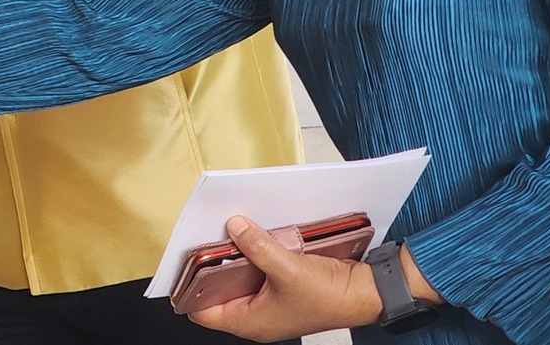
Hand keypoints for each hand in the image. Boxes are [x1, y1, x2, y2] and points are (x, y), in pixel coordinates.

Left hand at [186, 217, 384, 340]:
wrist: (365, 293)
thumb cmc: (330, 296)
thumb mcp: (287, 269)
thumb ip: (257, 247)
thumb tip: (234, 227)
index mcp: (250, 322)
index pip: (202, 311)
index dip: (189, 289)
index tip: (183, 262)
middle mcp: (257, 315)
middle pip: (218, 291)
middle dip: (211, 267)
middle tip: (204, 240)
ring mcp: (269, 302)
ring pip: (238, 279)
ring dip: (234, 258)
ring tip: (227, 234)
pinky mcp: (282, 288)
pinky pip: (258, 271)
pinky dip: (253, 255)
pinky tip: (253, 237)